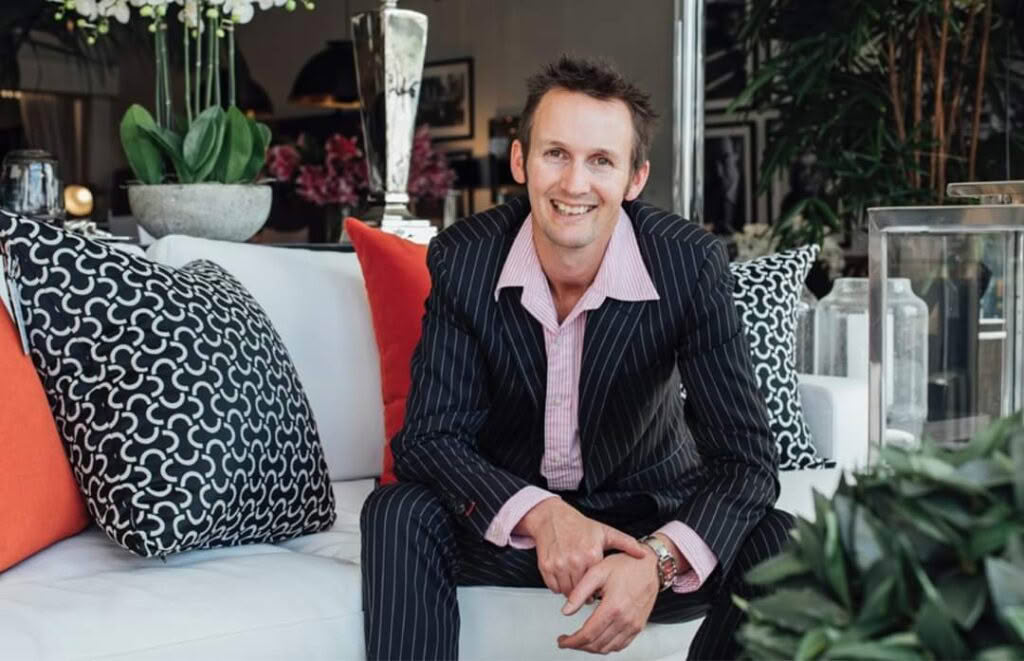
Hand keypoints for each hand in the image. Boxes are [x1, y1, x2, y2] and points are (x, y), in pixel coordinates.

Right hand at [515, 499, 645, 596]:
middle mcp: (574, 560)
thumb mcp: (605, 532)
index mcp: (591, 553)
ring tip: (577, 580)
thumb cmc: (578, 525)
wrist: (551, 517)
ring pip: (567, 592)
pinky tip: (565, 576)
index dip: (600, 587)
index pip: (599, 584)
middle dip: (586, 592)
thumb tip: (644, 554)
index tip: (600, 584)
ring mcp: (559, 565)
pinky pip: (554, 588)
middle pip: (583, 591)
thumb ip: (626, 544)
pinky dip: (559, 586)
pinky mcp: (546, 567)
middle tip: (588, 585)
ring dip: (572, 591)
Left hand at [557, 551, 659, 653]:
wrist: (649, 566)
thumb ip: (579, 592)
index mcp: (613, 607)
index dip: (572, 641)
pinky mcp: (638, 626)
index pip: (588, 634)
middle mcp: (625, 619)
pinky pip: (621, 645)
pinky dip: (606, 647)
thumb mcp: (597, 572)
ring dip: (591, 648)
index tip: (563, 640)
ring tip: (580, 641)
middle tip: (567, 641)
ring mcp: (633, 625)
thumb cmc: (625, 565)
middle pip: (597, 644)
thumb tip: (566, 610)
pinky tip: (598, 641)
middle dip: (578, 646)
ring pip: (608, 648)